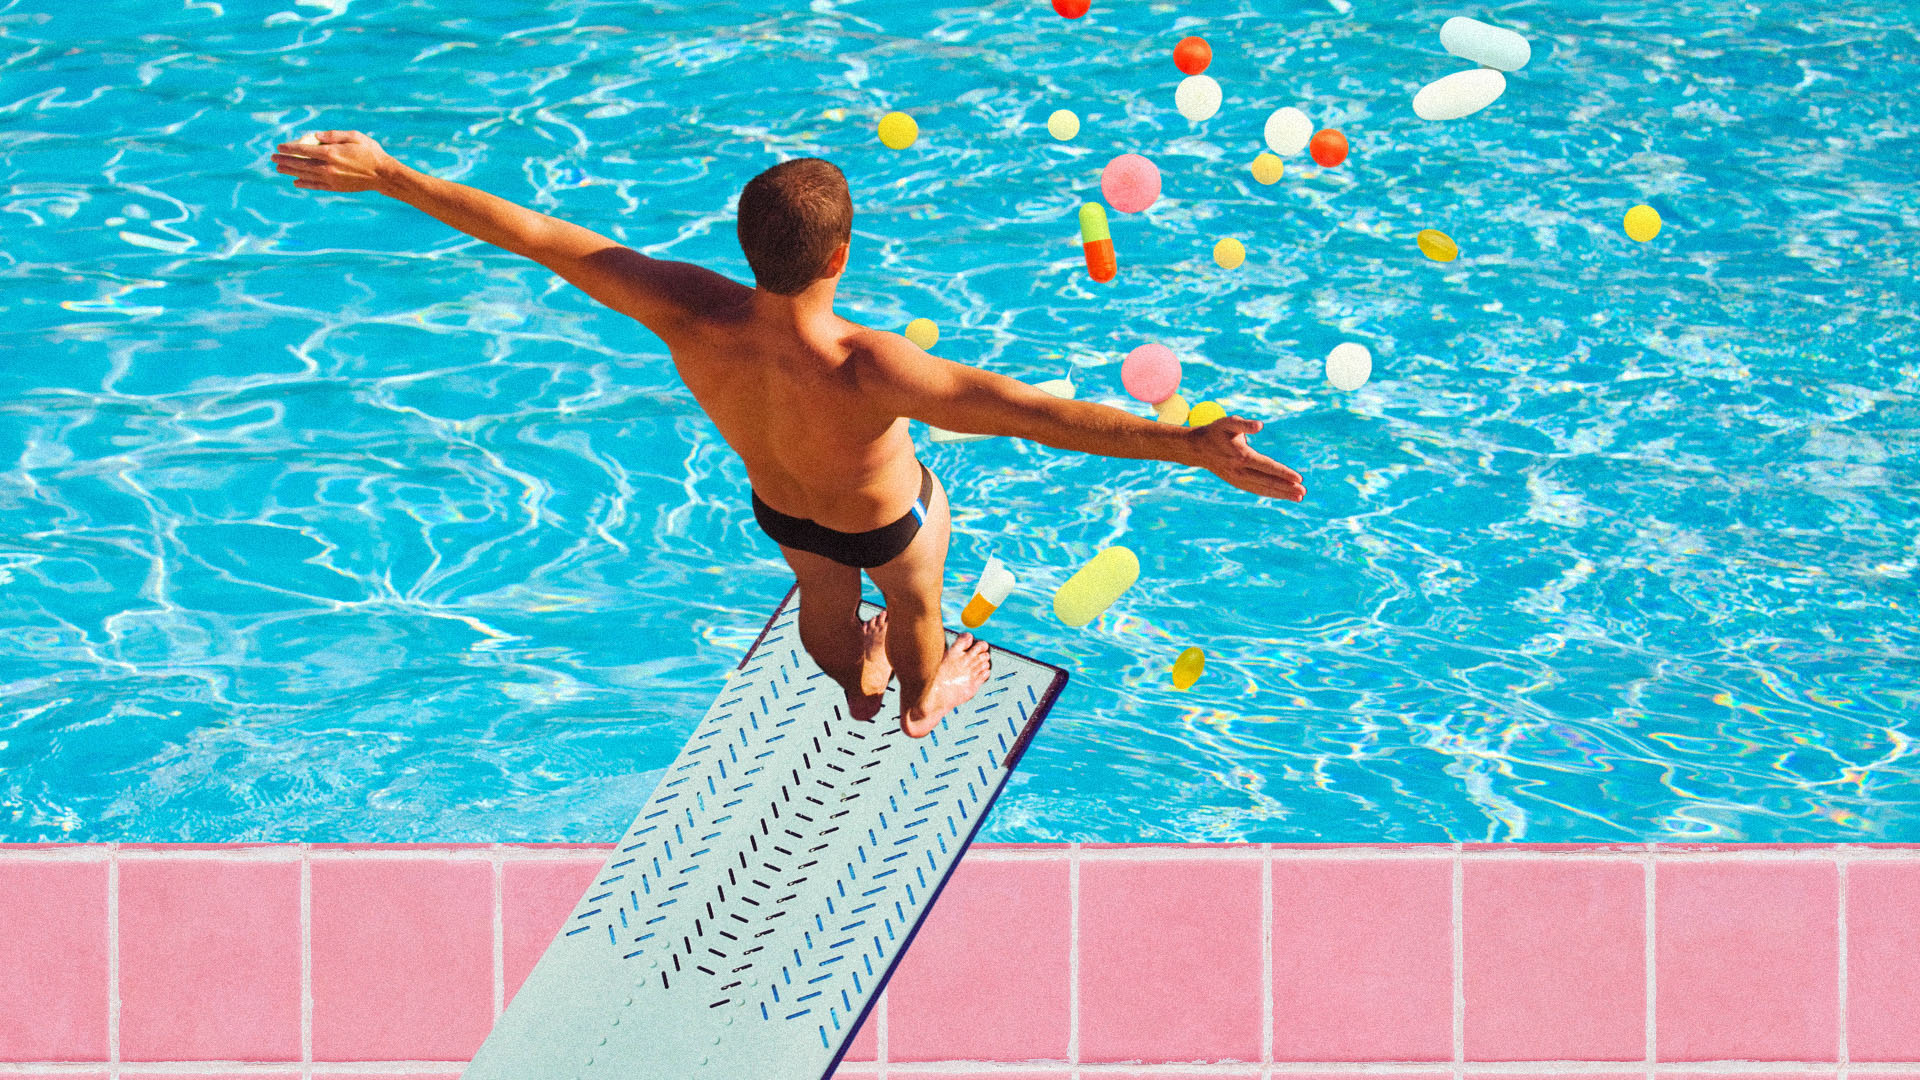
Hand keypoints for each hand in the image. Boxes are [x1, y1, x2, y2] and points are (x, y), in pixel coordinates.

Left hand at [269, 130, 399, 193]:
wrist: (383, 175)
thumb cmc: (370, 152)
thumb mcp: (354, 136)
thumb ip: (334, 135)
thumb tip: (316, 135)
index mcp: (331, 153)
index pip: (304, 150)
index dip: (289, 148)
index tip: (279, 146)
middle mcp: (328, 167)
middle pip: (301, 163)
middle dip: (285, 160)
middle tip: (273, 158)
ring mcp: (331, 179)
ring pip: (305, 175)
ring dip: (290, 172)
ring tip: (279, 169)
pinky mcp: (335, 187)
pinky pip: (316, 185)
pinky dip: (304, 184)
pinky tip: (296, 182)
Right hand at [1183, 415, 1305, 500]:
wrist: (1197, 448)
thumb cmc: (1216, 431)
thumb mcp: (1228, 422)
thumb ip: (1244, 424)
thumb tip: (1260, 425)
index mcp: (1241, 456)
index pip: (1267, 466)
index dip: (1284, 473)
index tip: (1299, 478)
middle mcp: (1240, 470)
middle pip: (1267, 481)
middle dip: (1286, 488)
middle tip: (1303, 492)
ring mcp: (1238, 479)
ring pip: (1263, 488)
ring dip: (1281, 494)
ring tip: (1298, 497)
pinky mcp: (1236, 482)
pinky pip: (1256, 489)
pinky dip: (1270, 493)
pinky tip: (1282, 495)